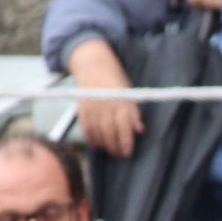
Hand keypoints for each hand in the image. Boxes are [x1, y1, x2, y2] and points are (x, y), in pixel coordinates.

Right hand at [67, 38, 143, 156]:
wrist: (94, 65)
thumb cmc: (116, 81)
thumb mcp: (129, 93)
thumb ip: (133, 112)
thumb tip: (140, 130)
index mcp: (120, 100)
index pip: (123, 125)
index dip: (126, 141)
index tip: (128, 152)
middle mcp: (105, 104)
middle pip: (109, 131)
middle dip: (115, 146)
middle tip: (120, 155)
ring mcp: (92, 107)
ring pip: (97, 132)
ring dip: (104, 145)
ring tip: (111, 151)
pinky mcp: (82, 108)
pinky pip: (86, 128)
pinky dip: (91, 138)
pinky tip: (97, 145)